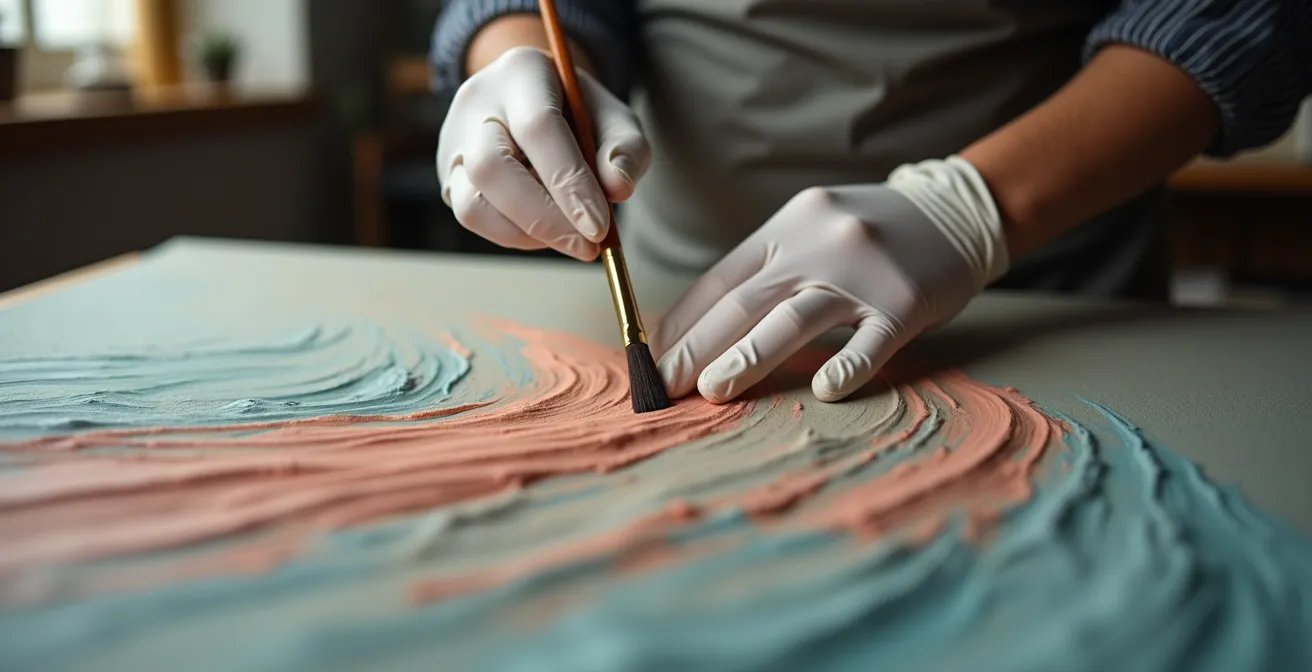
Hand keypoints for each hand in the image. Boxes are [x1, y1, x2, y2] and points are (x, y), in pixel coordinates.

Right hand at [436, 46, 649, 260]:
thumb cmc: (582, 114)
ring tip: (570, 238)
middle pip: (492, 166)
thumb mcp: (616, 119)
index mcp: (522, 71)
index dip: (568, 181)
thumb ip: (626, 149)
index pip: (538, 127)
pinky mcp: (448, 174)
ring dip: (526, 233)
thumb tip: (618, 188)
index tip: (598, 226)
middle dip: (544, 217)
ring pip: (471, 201)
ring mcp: (454, 140)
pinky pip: (471, 216)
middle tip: (587, 246)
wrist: (538, 104)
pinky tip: (546, 232)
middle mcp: (476, 102)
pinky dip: (513, 235)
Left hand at [650, 157, 1009, 402]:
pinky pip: (872, 340)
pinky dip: (847, 364)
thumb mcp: (811, 230)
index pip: (720, 280)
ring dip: (749, 356)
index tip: (651, 359)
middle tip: (664, 386)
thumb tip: (701, 328)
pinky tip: (824, 389)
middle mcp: (817, 244)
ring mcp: (862, 274)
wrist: (957, 210)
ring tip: (714, 391)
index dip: (683, 323)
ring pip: (795, 318)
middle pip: (746, 301)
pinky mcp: (905, 302)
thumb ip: (766, 271)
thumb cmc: (869, 233)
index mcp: (786, 228)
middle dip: (699, 347)